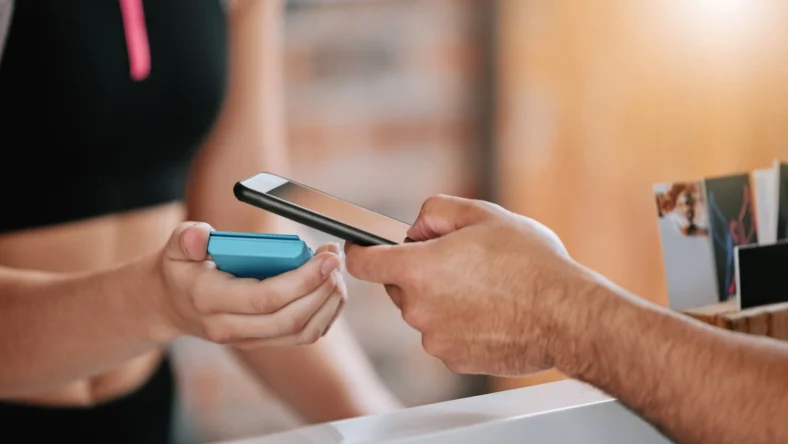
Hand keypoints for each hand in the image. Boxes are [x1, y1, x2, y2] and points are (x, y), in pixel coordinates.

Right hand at [151, 222, 346, 348]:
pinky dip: (325, 314)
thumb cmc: (182, 268)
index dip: (303, 280)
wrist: (173, 304)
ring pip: (302, 333)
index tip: (327, 257)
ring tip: (337, 273)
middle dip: (322, 290)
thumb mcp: (177, 246)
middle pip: (290, 320)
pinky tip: (330, 288)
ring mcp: (249, 339)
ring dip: (328, 304)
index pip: (265, 299)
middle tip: (336, 259)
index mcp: (210, 301)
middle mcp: (230, 328)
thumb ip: (187, 238)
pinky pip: (303, 336)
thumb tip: (201, 235)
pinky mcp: (264, 341)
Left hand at [345, 195, 596, 376]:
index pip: (362, 263)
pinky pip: (444, 335)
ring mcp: (434, 338)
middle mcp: (418, 308)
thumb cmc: (530, 264)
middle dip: (419, 272)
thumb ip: (436, 212)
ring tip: (485, 289)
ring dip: (442, 299)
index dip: (359, 252)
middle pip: (398, 286)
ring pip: (424, 312)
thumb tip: (417, 226)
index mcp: (417, 269)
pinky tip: (490, 312)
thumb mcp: (483, 215)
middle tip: (460, 262)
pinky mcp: (453, 359)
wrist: (565, 315)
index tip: (362, 248)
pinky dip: (459, 324)